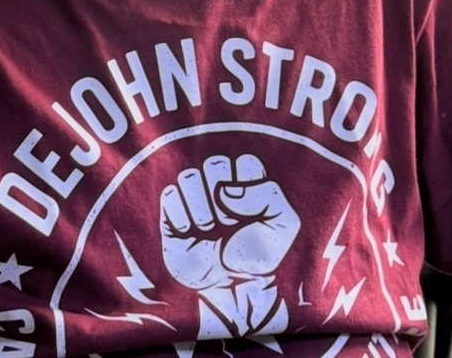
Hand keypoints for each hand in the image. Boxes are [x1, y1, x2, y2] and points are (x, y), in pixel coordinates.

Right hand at [159, 153, 298, 336]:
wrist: (229, 289)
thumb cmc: (256, 253)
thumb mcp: (281, 226)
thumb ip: (268, 196)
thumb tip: (225, 190)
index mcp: (246, 180)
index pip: (244, 162)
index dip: (248, 190)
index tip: (252, 217)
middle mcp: (219, 183)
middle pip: (214, 164)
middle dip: (223, 199)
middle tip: (228, 223)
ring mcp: (193, 195)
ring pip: (189, 176)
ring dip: (201, 209)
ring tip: (209, 230)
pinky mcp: (171, 211)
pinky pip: (169, 195)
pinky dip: (180, 216)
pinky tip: (189, 233)